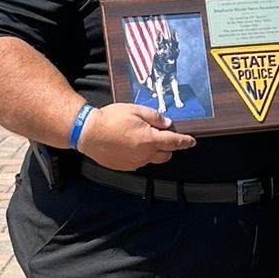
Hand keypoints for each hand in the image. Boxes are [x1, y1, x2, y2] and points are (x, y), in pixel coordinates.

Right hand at [77, 103, 196, 170]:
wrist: (87, 132)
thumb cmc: (110, 119)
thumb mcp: (135, 110)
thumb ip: (154, 117)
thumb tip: (166, 124)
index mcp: (149, 139)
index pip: (174, 142)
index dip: (185, 142)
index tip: (191, 142)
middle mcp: (144, 154)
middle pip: (166, 154)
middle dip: (168, 146)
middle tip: (158, 134)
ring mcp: (135, 162)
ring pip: (153, 159)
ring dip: (154, 151)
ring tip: (140, 138)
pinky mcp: (125, 167)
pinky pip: (140, 162)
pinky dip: (141, 155)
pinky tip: (130, 145)